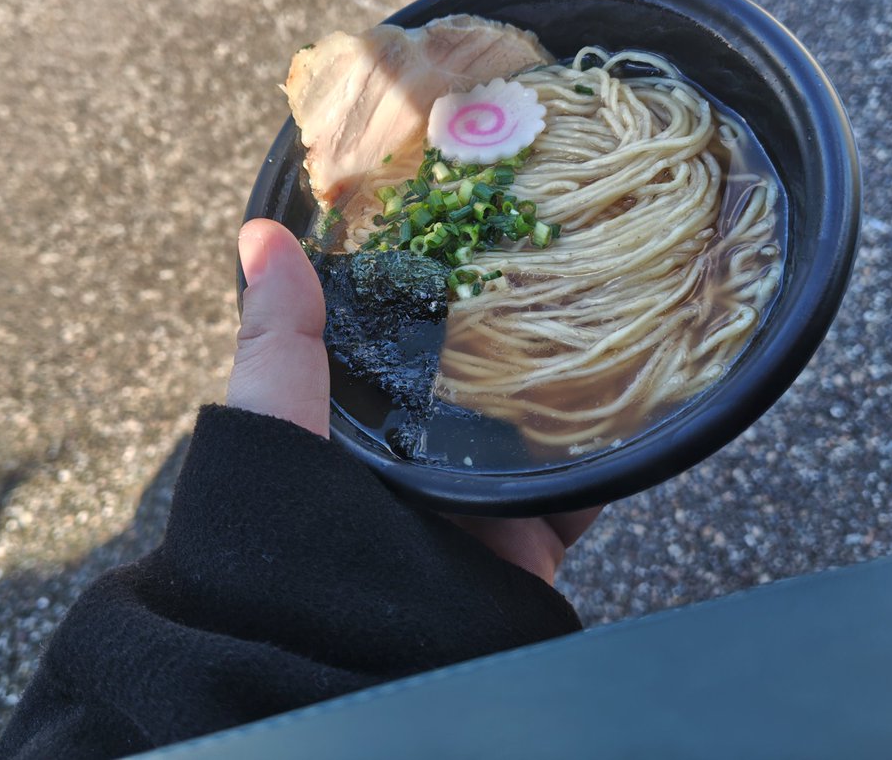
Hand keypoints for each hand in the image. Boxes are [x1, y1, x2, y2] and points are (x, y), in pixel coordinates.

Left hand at [227, 219, 599, 584]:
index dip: (425, 298)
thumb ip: (277, 341)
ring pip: (530, 437)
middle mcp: (416, 465)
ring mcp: (474, 508)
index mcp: (356, 430)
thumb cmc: (290, 536)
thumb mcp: (273, 425)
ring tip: (604, 313)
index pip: (397, 350)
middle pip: (472, 389)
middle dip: (509, 338)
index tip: (464, 231)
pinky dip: (605, 461)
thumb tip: (260, 235)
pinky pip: (576, 497)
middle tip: (552, 263)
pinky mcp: (523, 549)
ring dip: (565, 390)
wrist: (343, 661)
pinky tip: (631, 403)